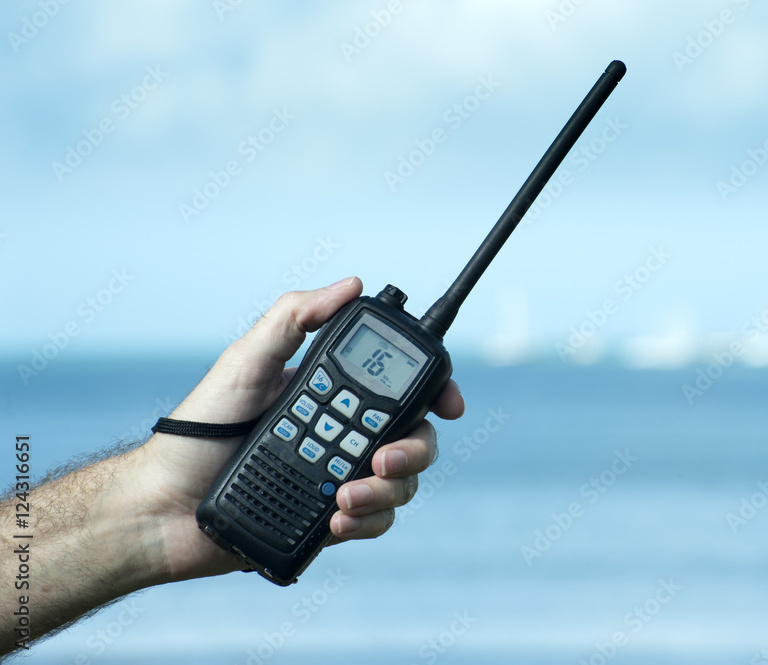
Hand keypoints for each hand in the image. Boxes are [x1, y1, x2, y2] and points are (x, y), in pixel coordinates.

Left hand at [138, 277, 463, 580]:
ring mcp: (340, 480)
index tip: (448, 404)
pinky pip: (375, 522)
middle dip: (413, 449)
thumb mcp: (246, 363)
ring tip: (344, 497)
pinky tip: (338, 520)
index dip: (433, 395)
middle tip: (379, 458)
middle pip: (414, 439)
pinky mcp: (331, 522)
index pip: (398, 391)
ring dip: (385, 490)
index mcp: (333, 396)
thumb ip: (294, 317)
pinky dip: (367, 522)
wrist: (161, 509)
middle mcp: (344, 437)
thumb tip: (350, 283)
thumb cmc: (197, 431)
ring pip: (401, 483)